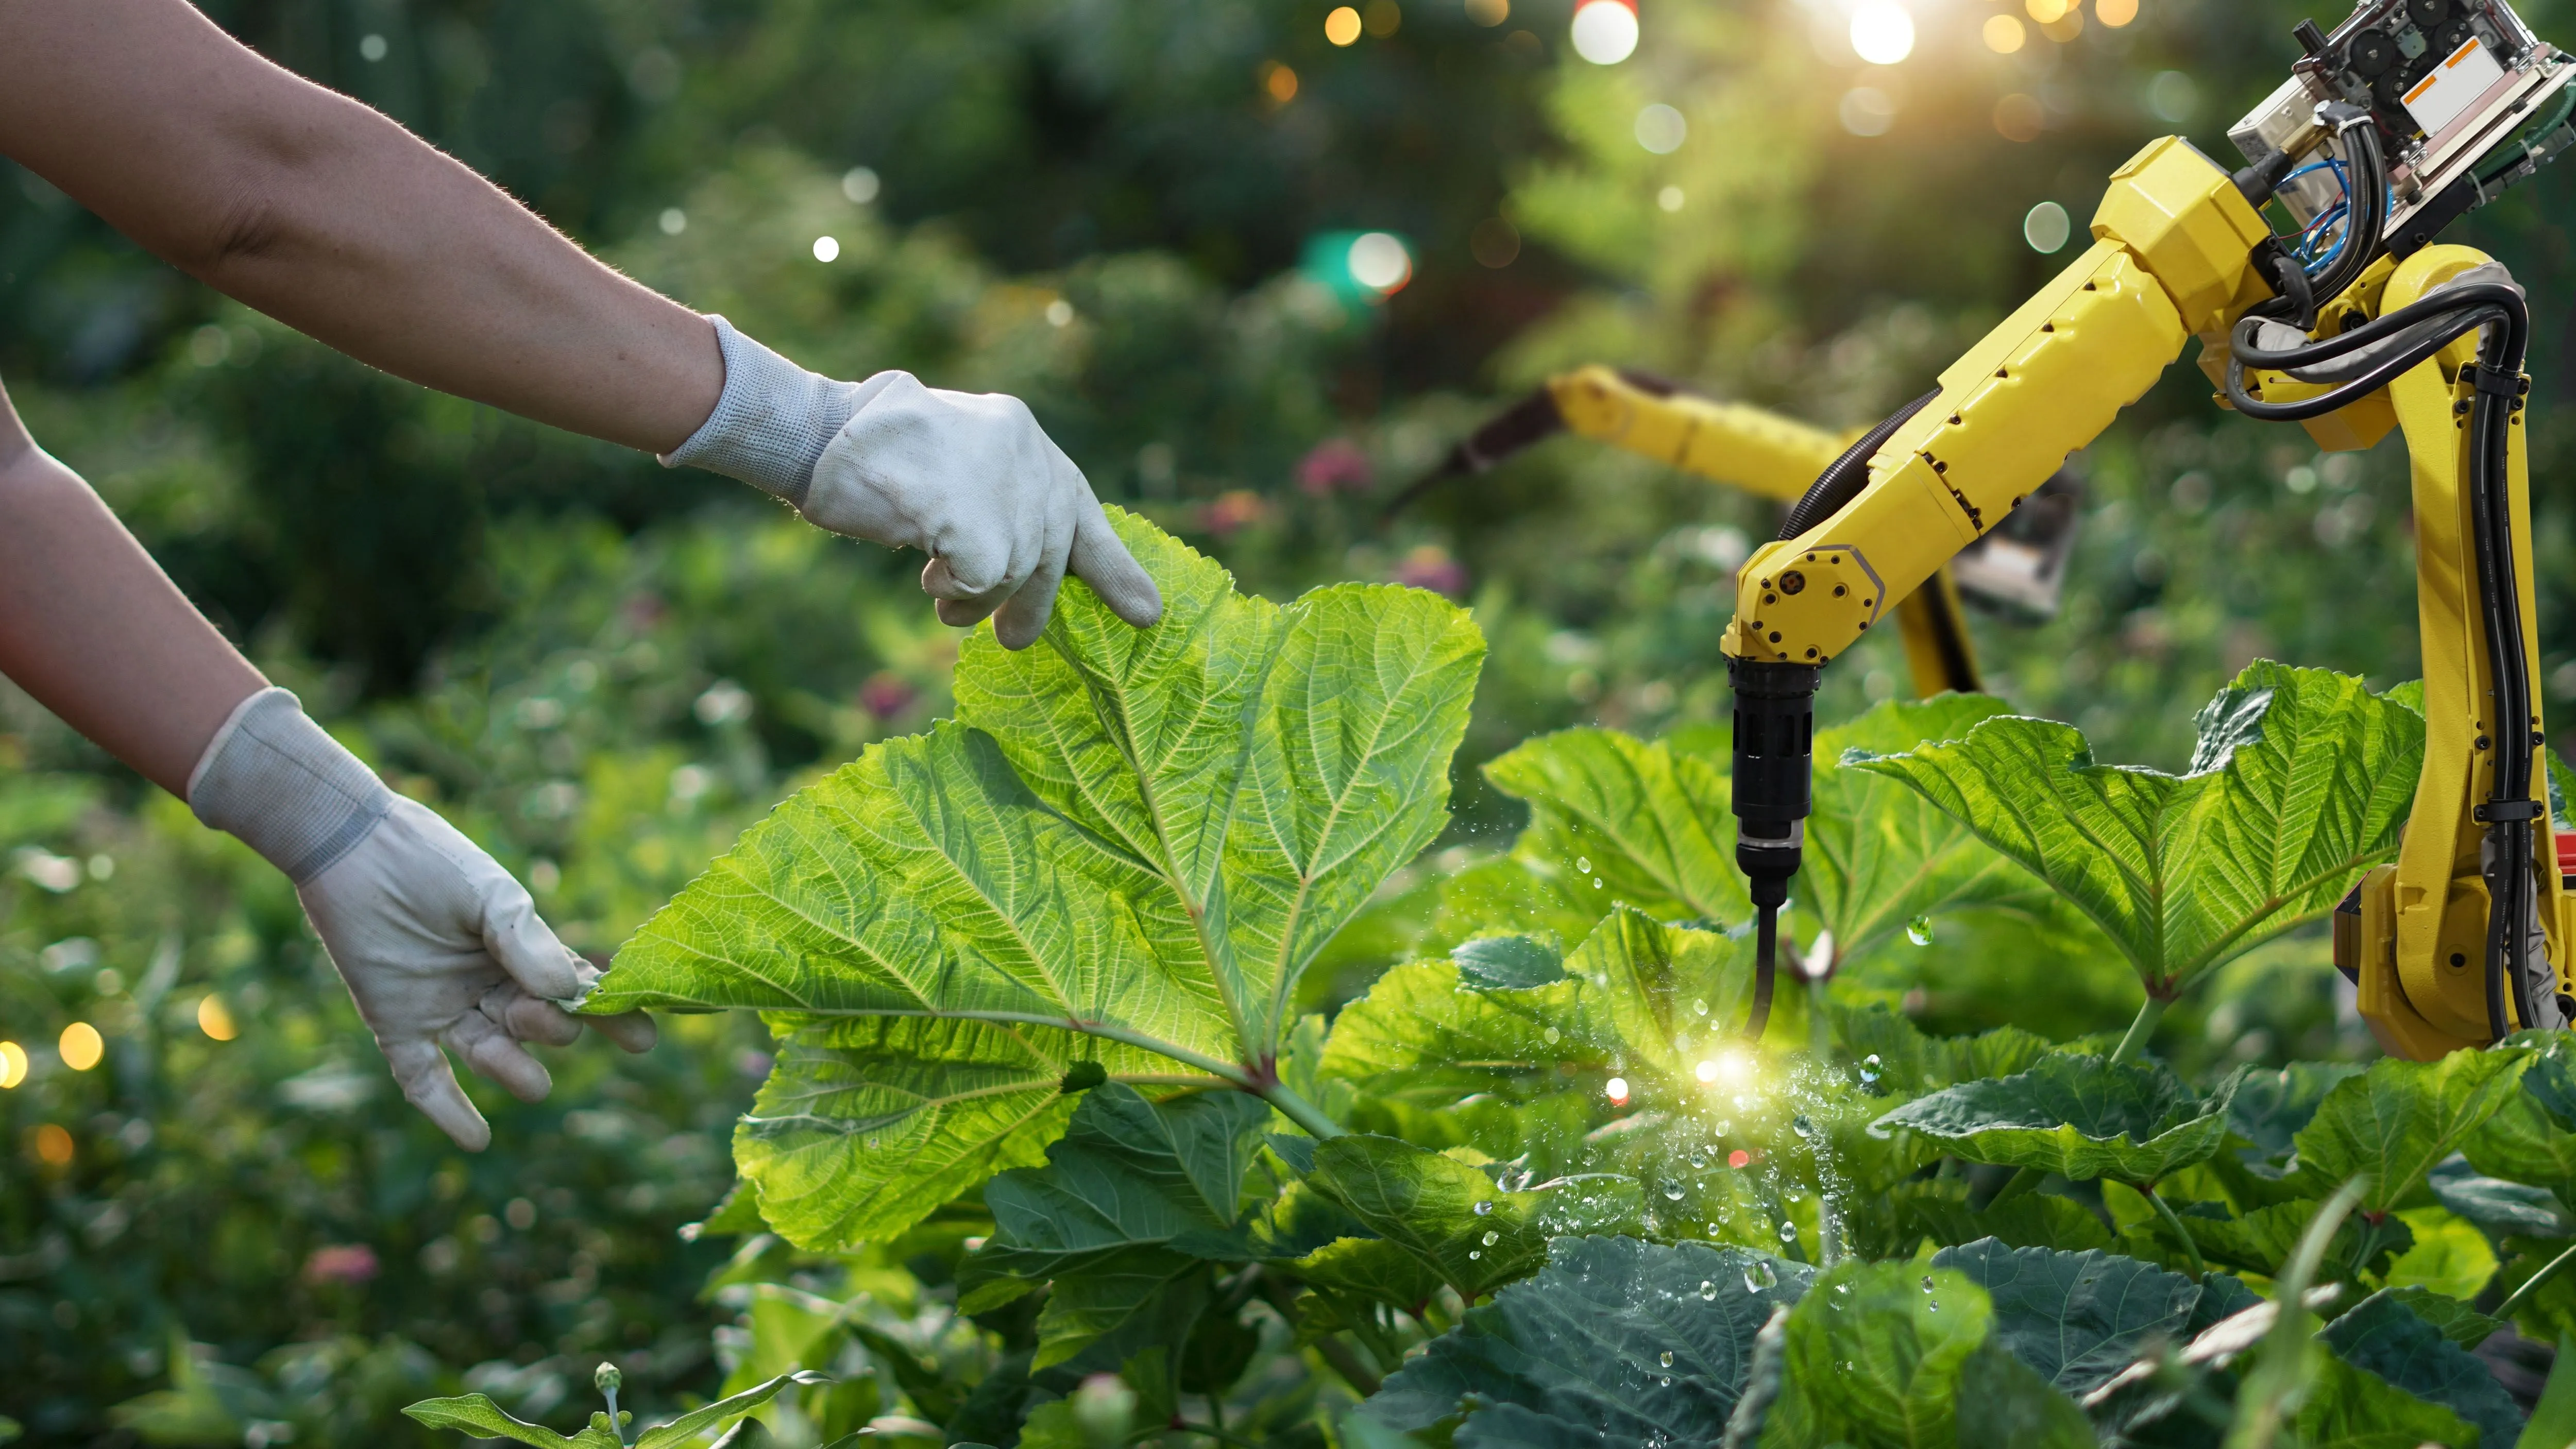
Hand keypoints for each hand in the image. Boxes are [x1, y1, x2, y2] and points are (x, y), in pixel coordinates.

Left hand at [299, 797, 656, 1150]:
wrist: (351, 847)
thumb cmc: (429, 861)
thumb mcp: (489, 895)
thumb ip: (526, 943)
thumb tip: (569, 992)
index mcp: (520, 953)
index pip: (576, 992)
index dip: (611, 1017)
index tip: (643, 1041)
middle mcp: (488, 987)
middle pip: (536, 1028)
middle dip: (548, 1029)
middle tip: (540, 1014)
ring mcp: (445, 1009)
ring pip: (491, 1055)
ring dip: (512, 1071)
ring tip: (531, 1083)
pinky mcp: (397, 1024)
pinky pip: (425, 1078)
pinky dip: (448, 1111)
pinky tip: (476, 1140)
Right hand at [659, 318, 1160, 647]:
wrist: (819, 433)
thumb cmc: (876, 461)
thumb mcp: (957, 472)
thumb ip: (999, 505)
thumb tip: (1023, 577)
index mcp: (1024, 437)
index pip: (1080, 507)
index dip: (1113, 566)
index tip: (1148, 615)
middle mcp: (1024, 450)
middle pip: (1052, 551)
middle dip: (1034, 603)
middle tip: (1016, 639)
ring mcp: (999, 478)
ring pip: (1015, 570)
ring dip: (976, 595)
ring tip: (939, 592)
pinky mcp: (970, 510)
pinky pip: (983, 577)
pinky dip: (959, 586)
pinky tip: (932, 575)